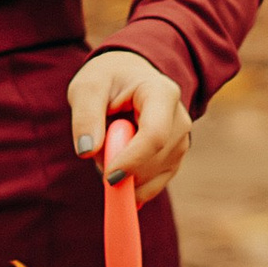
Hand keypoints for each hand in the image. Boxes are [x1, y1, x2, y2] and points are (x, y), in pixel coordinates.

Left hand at [67, 47, 190, 203]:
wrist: (127, 79)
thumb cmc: (107, 80)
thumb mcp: (87, 88)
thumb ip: (85, 116)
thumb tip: (87, 151)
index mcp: (162, 94)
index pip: (155, 135)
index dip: (132, 160)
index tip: (108, 177)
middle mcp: (180, 119)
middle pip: (153, 161)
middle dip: (121, 167)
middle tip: (97, 148)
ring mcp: (181, 142)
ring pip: (151, 178)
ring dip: (123, 173)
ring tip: (111, 142)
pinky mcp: (175, 161)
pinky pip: (151, 187)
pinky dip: (130, 183)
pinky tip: (120, 162)